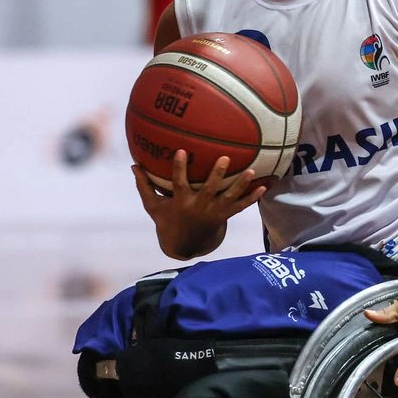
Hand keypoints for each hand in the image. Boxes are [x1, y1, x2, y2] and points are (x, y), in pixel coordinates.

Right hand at [134, 150, 265, 231]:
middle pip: (209, 189)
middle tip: (225, 158)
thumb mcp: (153, 206)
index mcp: (181, 202)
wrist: (184, 245)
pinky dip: (252, 198)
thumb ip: (144, 186)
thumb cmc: (167, 221)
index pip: (178, 183)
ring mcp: (214, 212)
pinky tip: (264, 187)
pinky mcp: (224, 216)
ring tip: (252, 171)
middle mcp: (199, 207)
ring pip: (229, 198)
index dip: (179, 168)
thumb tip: (133, 164)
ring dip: (241, 185)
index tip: (181, 151)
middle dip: (217, 175)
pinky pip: (241, 206)